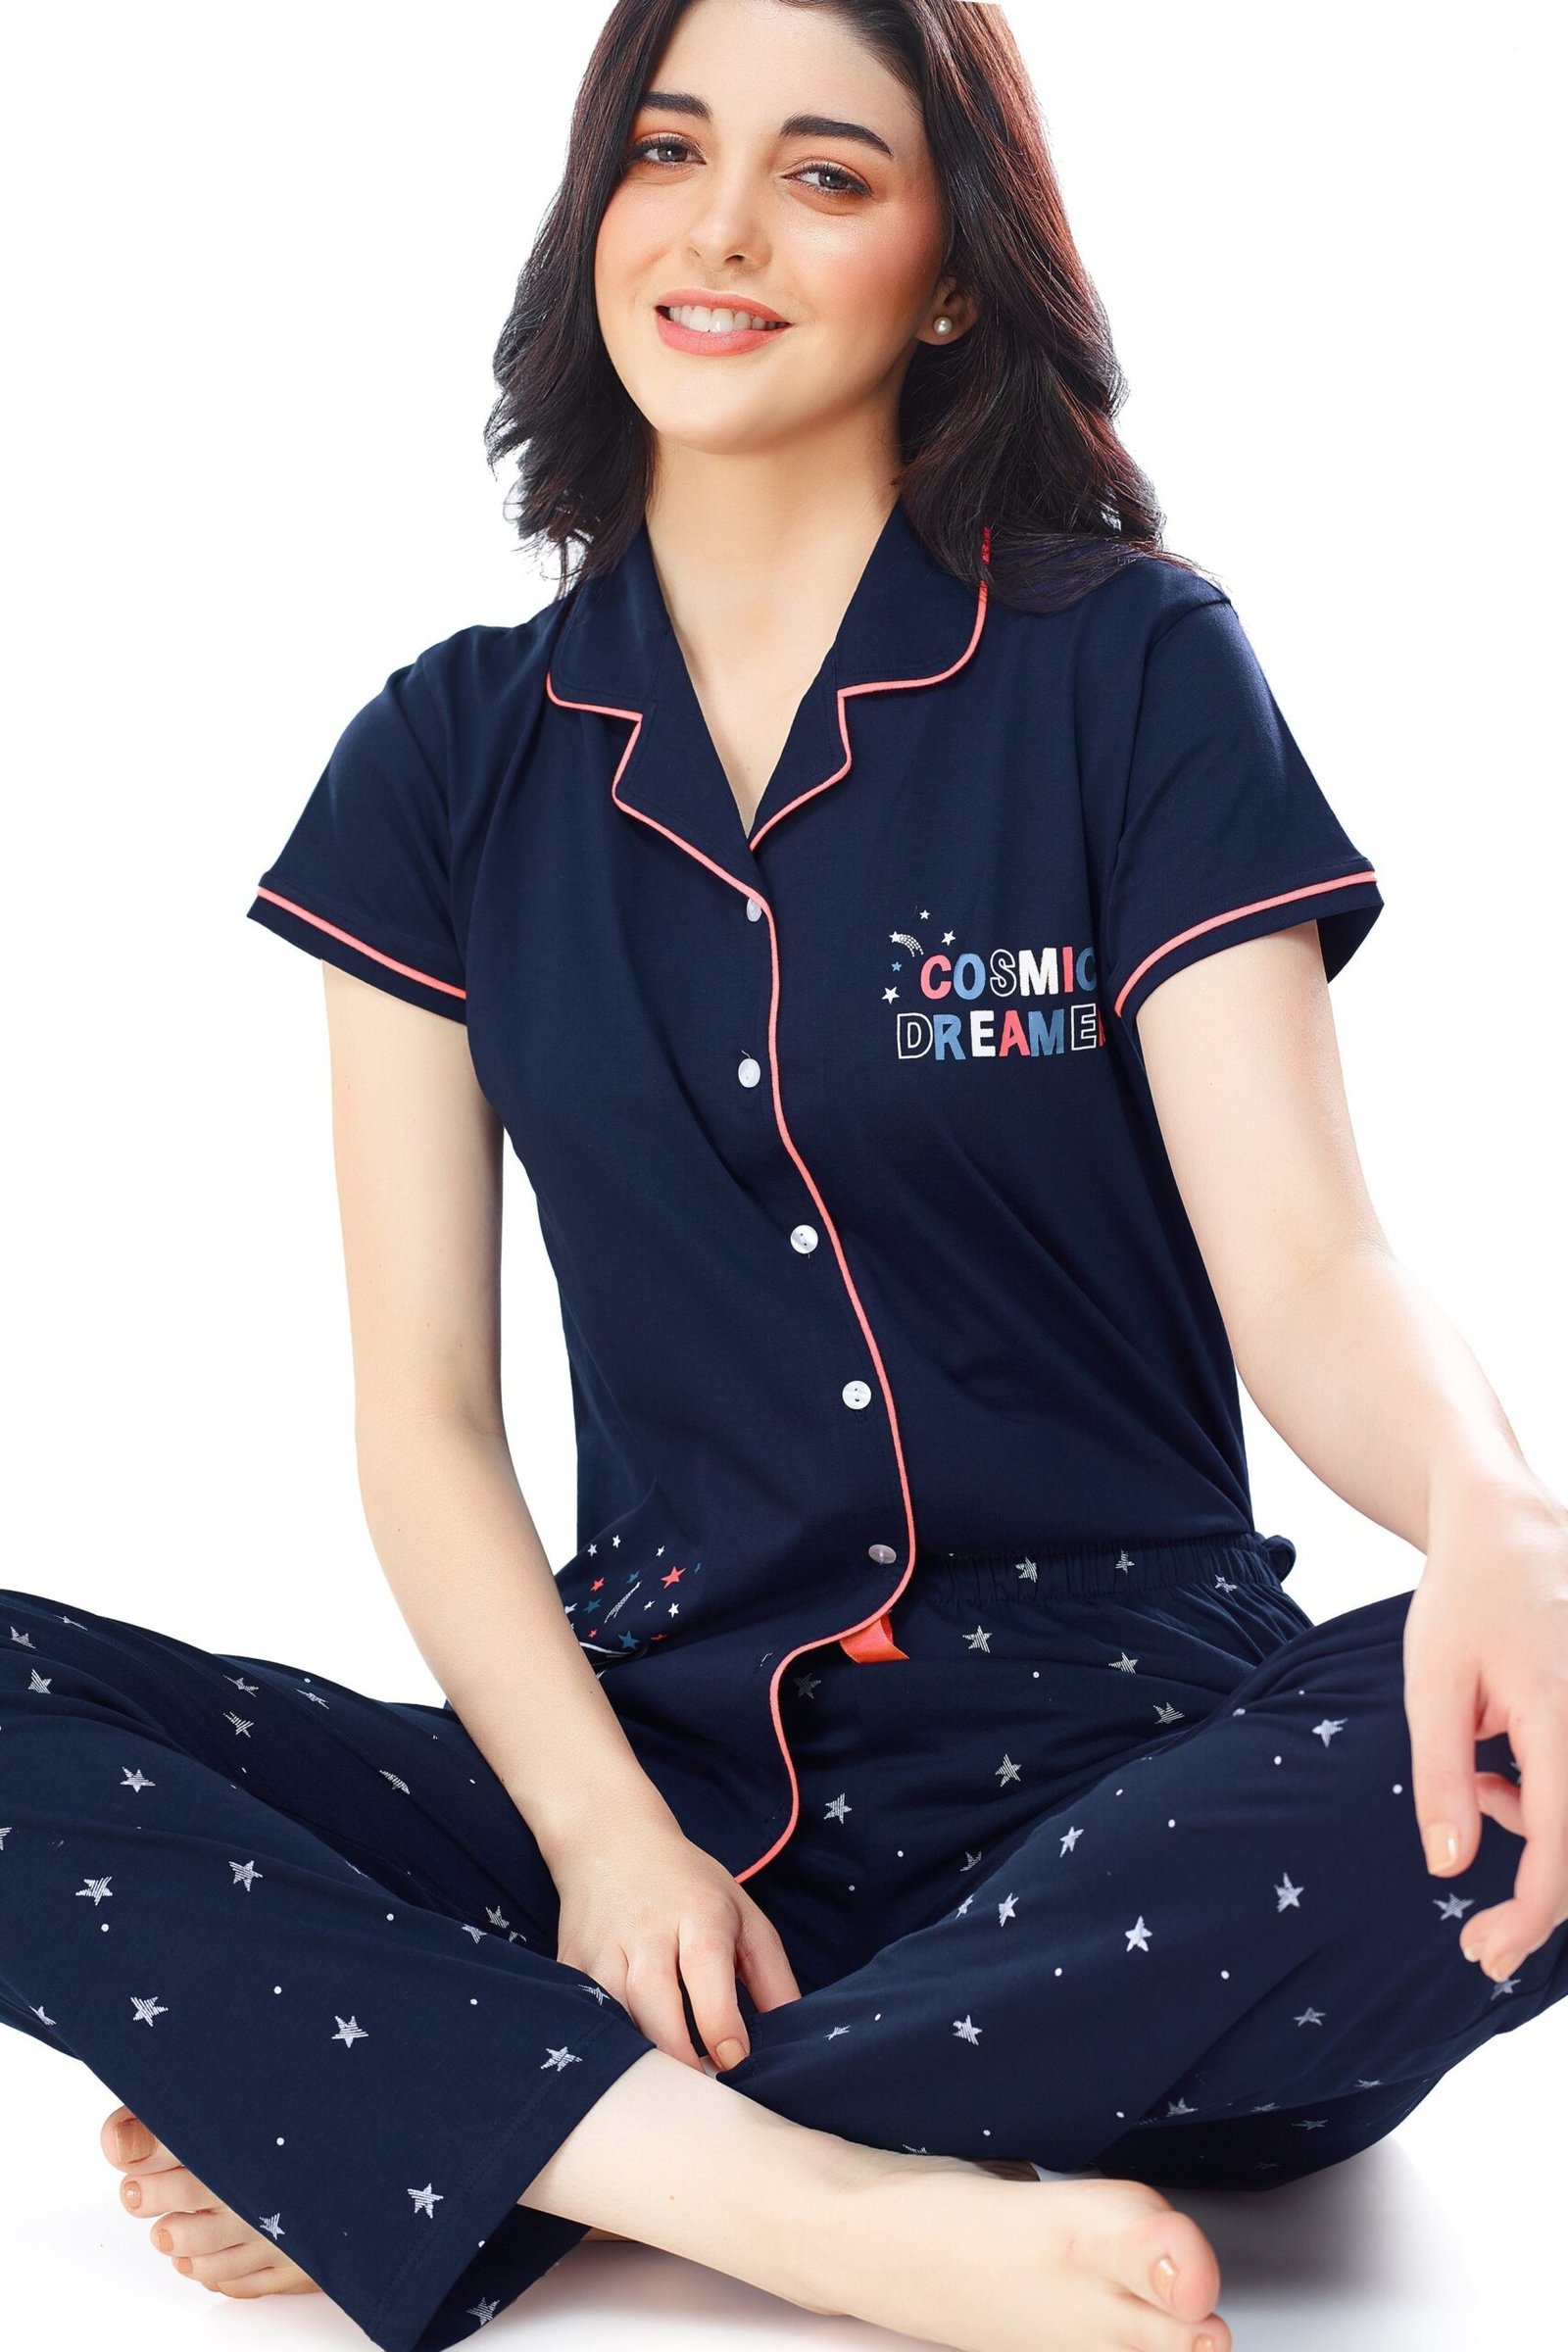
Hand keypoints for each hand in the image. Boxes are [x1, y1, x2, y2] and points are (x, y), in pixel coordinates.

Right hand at [545, 1807, 801, 2071]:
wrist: (611, 1841)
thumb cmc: (690, 1887)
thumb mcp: (744, 1916)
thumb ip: (773, 1976)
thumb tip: (794, 2038)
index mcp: (698, 1913)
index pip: (706, 1968)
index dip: (720, 2021)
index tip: (734, 2062)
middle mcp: (647, 1929)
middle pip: (654, 1997)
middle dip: (677, 2053)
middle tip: (702, 2095)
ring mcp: (603, 1946)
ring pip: (615, 2011)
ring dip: (640, 2055)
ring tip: (668, 2092)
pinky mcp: (571, 1963)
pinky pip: (584, 2013)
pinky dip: (605, 2043)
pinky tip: (626, 2069)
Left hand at [1403, 1474, 1567, 1981]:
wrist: (1510, 1527)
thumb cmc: (1464, 1596)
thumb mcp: (1433, 1684)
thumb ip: (1442, 1779)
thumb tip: (1449, 1868)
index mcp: (1563, 1719)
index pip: (1563, 1853)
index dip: (1528, 1920)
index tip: (1482, 1956)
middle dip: (1536, 1899)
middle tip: (1477, 1936)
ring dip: (1542, 1840)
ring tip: (1483, 1785)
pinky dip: (1553, 1806)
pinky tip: (1509, 1768)